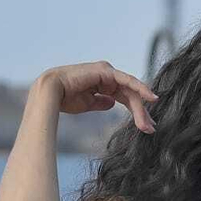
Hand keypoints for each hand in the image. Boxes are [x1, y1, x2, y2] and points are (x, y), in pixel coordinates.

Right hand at [38, 61, 157, 132]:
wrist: (50, 93)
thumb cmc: (64, 99)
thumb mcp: (88, 103)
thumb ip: (102, 102)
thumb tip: (113, 104)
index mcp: (103, 83)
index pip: (125, 98)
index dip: (136, 112)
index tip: (146, 127)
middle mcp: (107, 76)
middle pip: (130, 95)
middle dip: (141, 113)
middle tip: (151, 129)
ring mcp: (108, 72)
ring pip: (130, 90)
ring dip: (140, 108)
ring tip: (148, 124)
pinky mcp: (106, 71)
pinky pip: (127, 81)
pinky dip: (140, 88)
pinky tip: (150, 98)